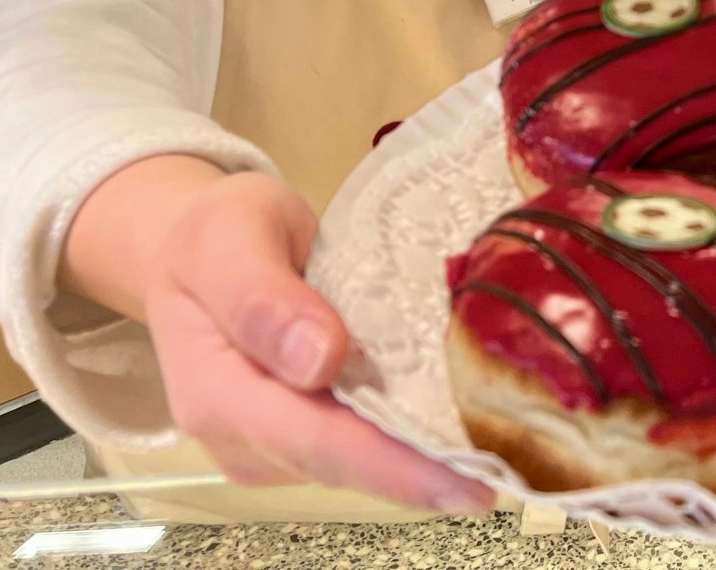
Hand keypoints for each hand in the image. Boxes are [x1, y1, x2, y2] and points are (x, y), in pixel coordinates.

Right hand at [139, 170, 491, 511]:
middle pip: (351, 462)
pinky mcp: (307, 427)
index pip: (318, 442)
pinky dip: (416, 430)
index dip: (395, 468)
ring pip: (365, 456)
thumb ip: (262, 296)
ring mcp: (277, 441)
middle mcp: (248, 437)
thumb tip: (319, 359)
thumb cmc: (214, 235)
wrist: (194, 242)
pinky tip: (471, 420)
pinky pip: (367, 435)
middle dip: (432, 472)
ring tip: (511, 444)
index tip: (468, 479)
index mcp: (221, 396)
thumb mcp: (229, 239)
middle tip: (520, 466)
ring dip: (432, 455)